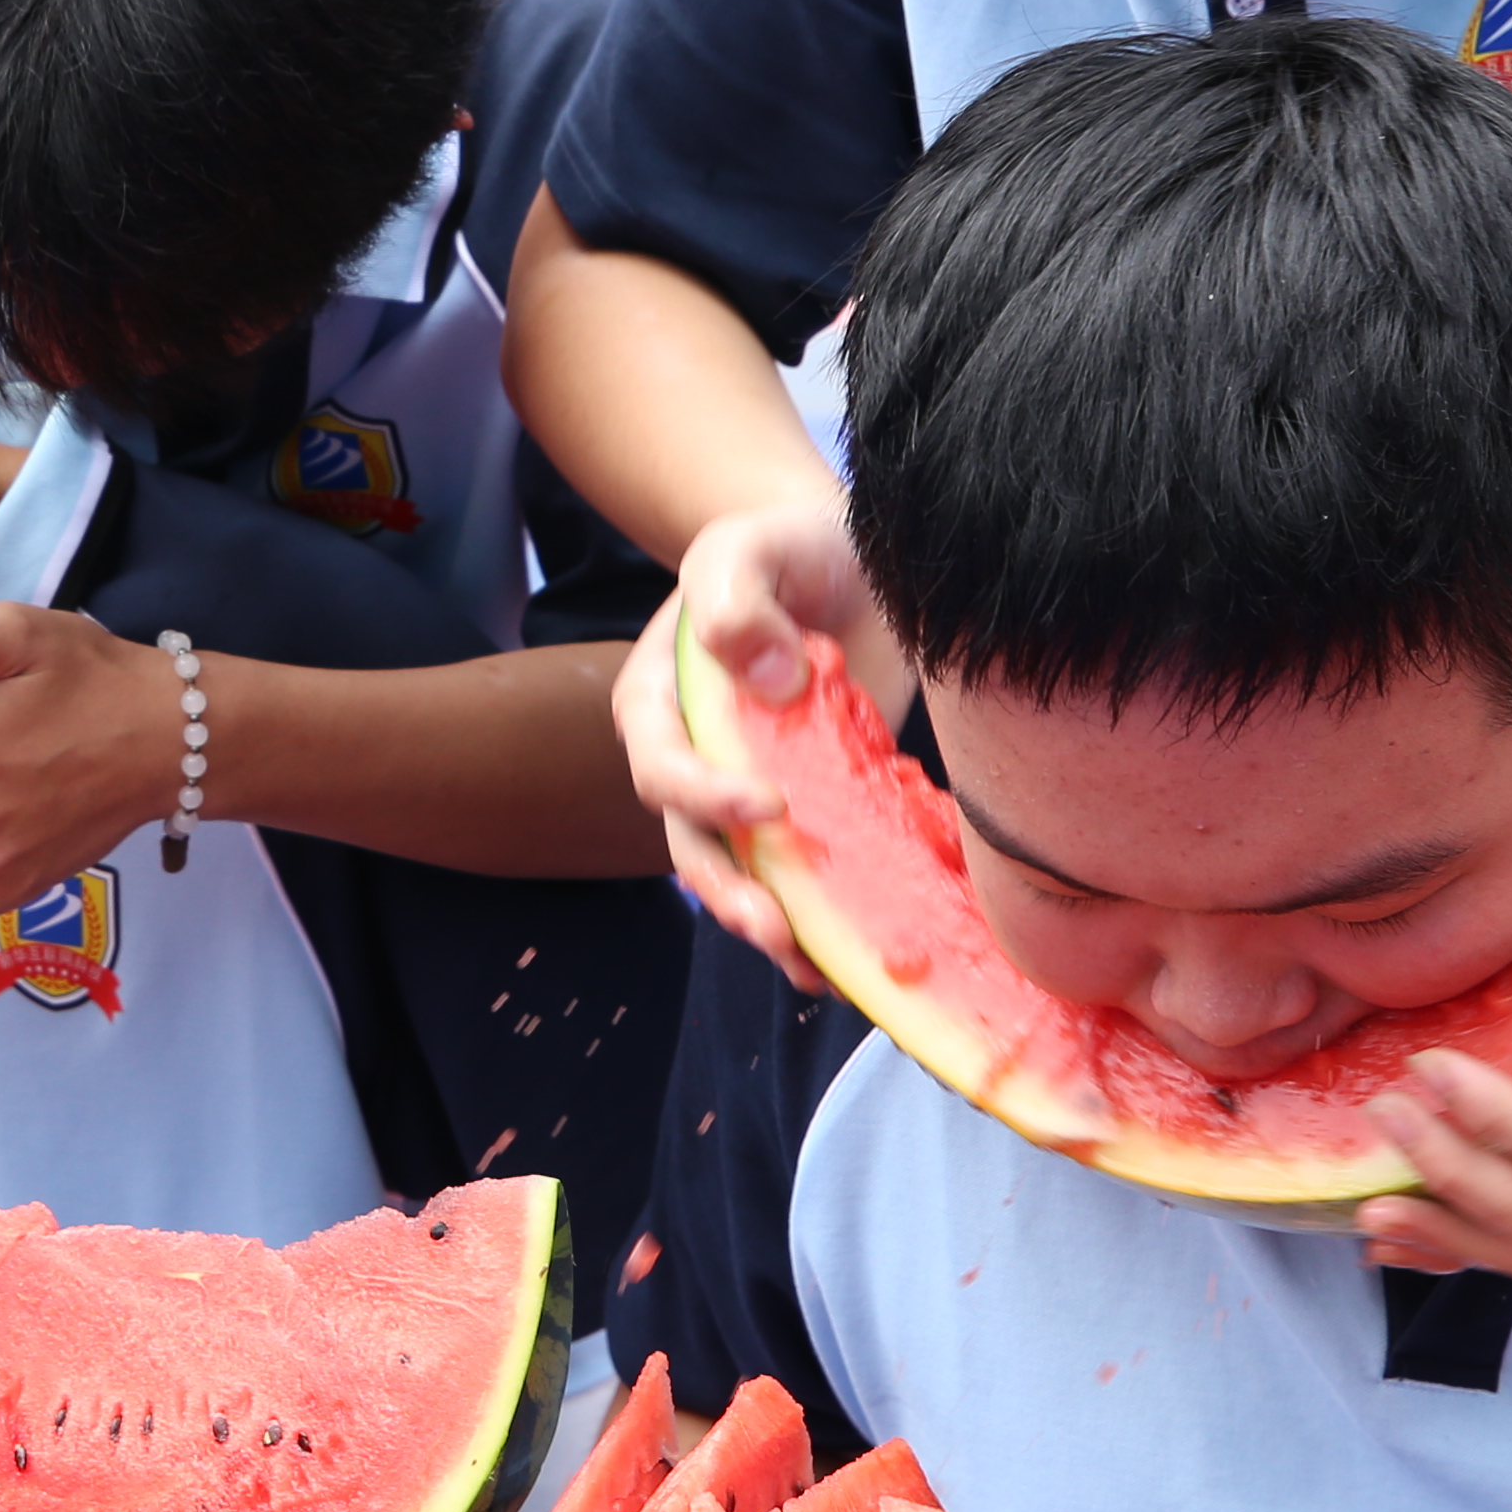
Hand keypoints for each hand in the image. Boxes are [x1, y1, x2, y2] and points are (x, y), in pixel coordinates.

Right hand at [619, 493, 905, 986]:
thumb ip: (737, 598)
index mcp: (661, 698)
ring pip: (738, 876)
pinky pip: (799, 878)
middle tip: (774, 925)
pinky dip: (818, 922)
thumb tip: (770, 682)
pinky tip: (850, 960)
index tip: (769, 805)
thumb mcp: (749, 546)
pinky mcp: (808, 812)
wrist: (848, 560)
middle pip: (688, 843)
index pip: (661, 762)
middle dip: (726, 892)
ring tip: (810, 966)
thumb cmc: (787, 545)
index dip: (702, 793)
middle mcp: (694, 758)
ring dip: (768, 926)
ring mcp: (747, 792)